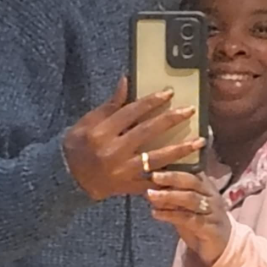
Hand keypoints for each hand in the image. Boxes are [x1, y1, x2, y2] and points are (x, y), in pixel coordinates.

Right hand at [63, 77, 204, 200]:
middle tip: (190, 111)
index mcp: (102, 132)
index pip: (131, 112)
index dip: (151, 101)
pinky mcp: (128, 186)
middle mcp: (113, 151)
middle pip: (147, 132)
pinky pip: (152, 181)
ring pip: (156, 158)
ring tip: (200, 141)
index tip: (169, 93)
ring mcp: (122, 171)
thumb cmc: (77, 145)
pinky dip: (169, 177)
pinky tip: (188, 170)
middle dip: (171, 120)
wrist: (67, 179)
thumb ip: (110, 104)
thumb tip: (126, 80)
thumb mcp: (88, 122)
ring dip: (180, 149)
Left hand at [146, 171, 230, 266]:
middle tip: (153, 176)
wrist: (222, 247)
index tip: (155, 165)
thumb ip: (171, 198)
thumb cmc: (202, 223)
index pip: (192, 171)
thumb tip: (149, 188)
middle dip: (172, 177)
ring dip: (169, 195)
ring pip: (191, 199)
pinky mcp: (210, 228)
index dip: (174, 168)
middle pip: (192, 181)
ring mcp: (212, 211)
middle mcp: (211, 196)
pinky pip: (189, 219)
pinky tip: (156, 213)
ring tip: (151, 195)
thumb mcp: (186, 208)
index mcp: (207, 187)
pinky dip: (171, 215)